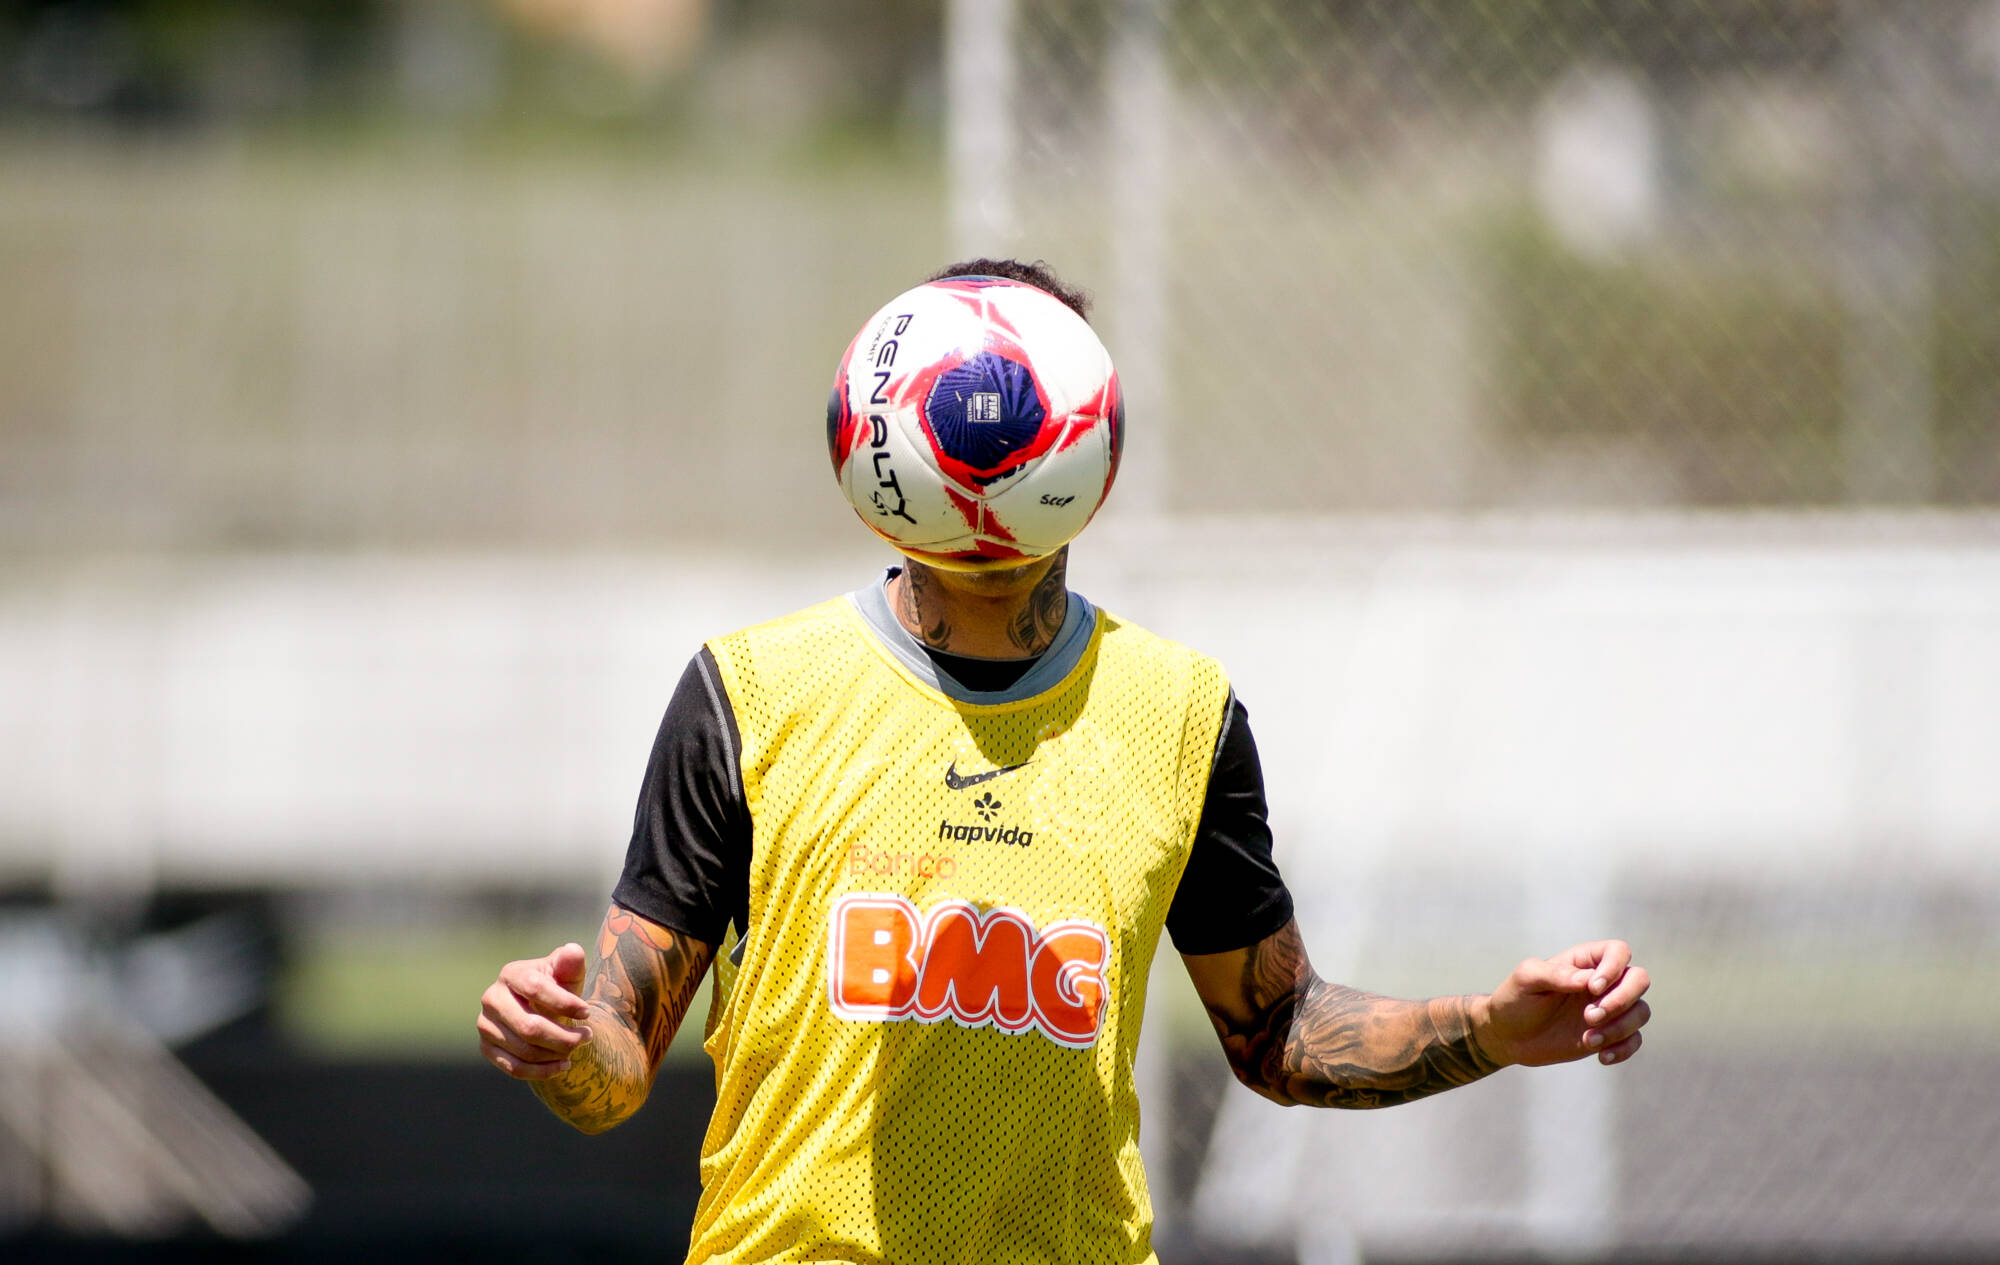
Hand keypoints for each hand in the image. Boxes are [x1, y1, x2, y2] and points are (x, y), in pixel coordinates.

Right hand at [477, 942, 593, 1079]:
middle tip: (588, 1037)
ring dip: (556, 1053)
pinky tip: (562, 1066)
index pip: (535, 989)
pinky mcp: (486, 1047)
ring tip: (576, 1048)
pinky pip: (514, 1067)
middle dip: (564, 1036)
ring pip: (524, 1049)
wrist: (542, 1010)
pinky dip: (542, 1071)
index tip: (588, 1013)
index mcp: (511, 973)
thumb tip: (572, 952)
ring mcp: (485, 1024)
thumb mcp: (568, 973)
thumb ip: (571, 962)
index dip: (564, 1003)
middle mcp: (492, 998)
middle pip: (529, 1026)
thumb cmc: (559, 987)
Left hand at [1474, 940, 1649, 1068]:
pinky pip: (1635, 1039)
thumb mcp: (1527, 980)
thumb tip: (1589, 980)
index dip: (1614, 968)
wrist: (1509, 1036)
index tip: (1591, 989)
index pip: (1619, 952)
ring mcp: (1609, 1009)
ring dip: (1619, 1028)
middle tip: (1589, 1016)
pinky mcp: (1609, 1035)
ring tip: (1588, 1040)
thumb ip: (1555, 974)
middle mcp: (1603, 982)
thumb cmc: (1515, 999)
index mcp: (1584, 961)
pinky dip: (1624, 1049)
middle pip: (1639, 979)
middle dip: (1621, 1000)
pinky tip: (1600, 1056)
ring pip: (1641, 1012)